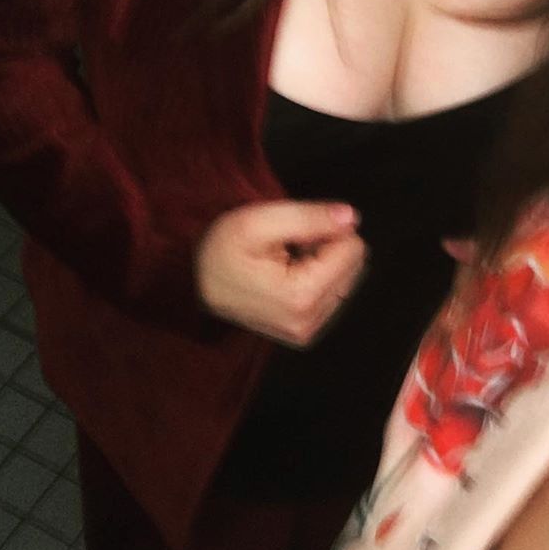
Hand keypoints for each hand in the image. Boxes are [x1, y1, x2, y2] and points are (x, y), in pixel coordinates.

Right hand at [195, 200, 365, 345]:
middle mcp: (307, 322)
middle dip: (326, 247)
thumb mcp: (259, 221)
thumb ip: (310, 217)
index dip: (326, 230)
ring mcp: (306, 331)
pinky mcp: (303, 332)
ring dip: (322, 262)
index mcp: (300, 297)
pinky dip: (316, 277)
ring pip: (346, 279)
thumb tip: (351, 218)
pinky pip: (333, 293)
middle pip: (353, 265)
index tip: (295, 235)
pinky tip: (286, 274)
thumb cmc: (223, 249)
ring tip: (284, 261)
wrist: (195, 281)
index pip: (352, 249)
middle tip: (288, 248)